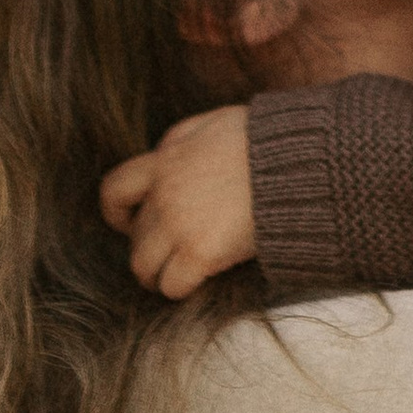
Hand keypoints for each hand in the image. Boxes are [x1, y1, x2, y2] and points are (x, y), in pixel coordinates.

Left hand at [100, 106, 256, 297]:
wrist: (299, 163)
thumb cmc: (268, 140)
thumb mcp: (216, 123)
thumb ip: (185, 138)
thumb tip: (169, 152)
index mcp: (164, 160)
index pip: (114, 190)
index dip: (117, 214)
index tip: (129, 225)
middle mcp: (163, 194)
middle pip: (136, 236)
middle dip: (148, 248)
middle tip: (166, 257)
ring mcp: (179, 225)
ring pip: (144, 266)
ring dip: (157, 275)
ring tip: (173, 278)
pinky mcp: (200, 253)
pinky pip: (172, 284)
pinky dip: (180, 289)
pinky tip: (195, 285)